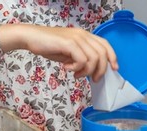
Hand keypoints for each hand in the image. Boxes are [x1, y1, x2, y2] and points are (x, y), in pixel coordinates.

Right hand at [0, 24, 117, 81]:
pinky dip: (76, 68)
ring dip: (86, 71)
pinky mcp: (69, 44)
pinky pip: (82, 60)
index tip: (114, 69)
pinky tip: (66, 68)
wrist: (32, 38)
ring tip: (76, 74)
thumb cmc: (48, 45)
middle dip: (100, 70)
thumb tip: (89, 70)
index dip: (112, 57)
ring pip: (93, 59)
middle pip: (102, 54)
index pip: (105, 45)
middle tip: (92, 79)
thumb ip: (80, 58)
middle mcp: (83, 35)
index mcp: (84, 35)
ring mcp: (77, 38)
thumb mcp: (68, 52)